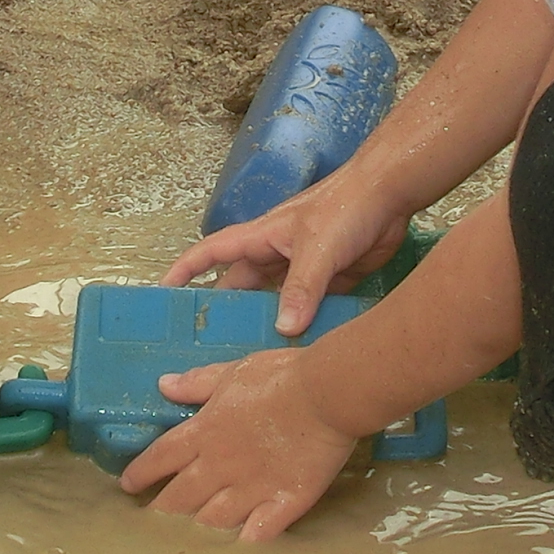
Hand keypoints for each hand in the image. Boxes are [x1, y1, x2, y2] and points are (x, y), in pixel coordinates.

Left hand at [119, 350, 360, 537]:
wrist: (325, 394)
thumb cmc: (280, 376)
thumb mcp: (233, 372)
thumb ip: (198, 383)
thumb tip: (164, 384)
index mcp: (206, 431)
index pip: (161, 456)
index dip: (141, 473)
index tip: (127, 487)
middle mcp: (220, 465)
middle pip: (180, 497)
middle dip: (160, 514)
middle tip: (147, 531)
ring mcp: (251, 488)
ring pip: (212, 521)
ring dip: (195, 534)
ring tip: (183, 548)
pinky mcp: (283, 502)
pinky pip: (258, 533)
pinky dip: (244, 546)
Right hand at [158, 154, 412, 335]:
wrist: (391, 196)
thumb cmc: (346, 206)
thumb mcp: (317, 248)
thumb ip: (301, 289)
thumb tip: (283, 330)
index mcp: (261, 237)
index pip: (210, 253)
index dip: (184, 271)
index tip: (161, 293)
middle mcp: (276, 254)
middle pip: (242, 287)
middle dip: (226, 312)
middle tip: (210, 346)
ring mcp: (302, 267)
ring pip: (274, 301)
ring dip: (266, 323)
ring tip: (252, 356)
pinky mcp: (329, 280)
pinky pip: (307, 308)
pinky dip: (302, 325)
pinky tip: (299, 350)